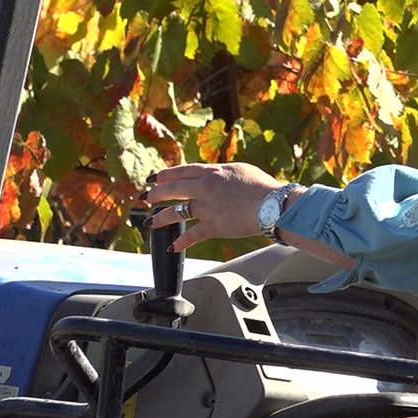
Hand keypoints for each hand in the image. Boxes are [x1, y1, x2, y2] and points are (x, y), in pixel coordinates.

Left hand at [142, 162, 282, 251]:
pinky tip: (173, 247)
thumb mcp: (241, 170)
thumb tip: (216, 175)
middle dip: (156, 194)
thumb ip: (224, 173)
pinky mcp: (213, 226)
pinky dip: (182, 242)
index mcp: (212, 173)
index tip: (154, 178)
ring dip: (161, 218)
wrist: (272, 204)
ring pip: (176, 212)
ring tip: (150, 223)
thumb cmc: (262, 186)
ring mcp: (207, 208)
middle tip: (145, 197)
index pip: (183, 171)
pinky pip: (192, 235)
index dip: (166, 174)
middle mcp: (205, 188)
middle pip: (173, 189)